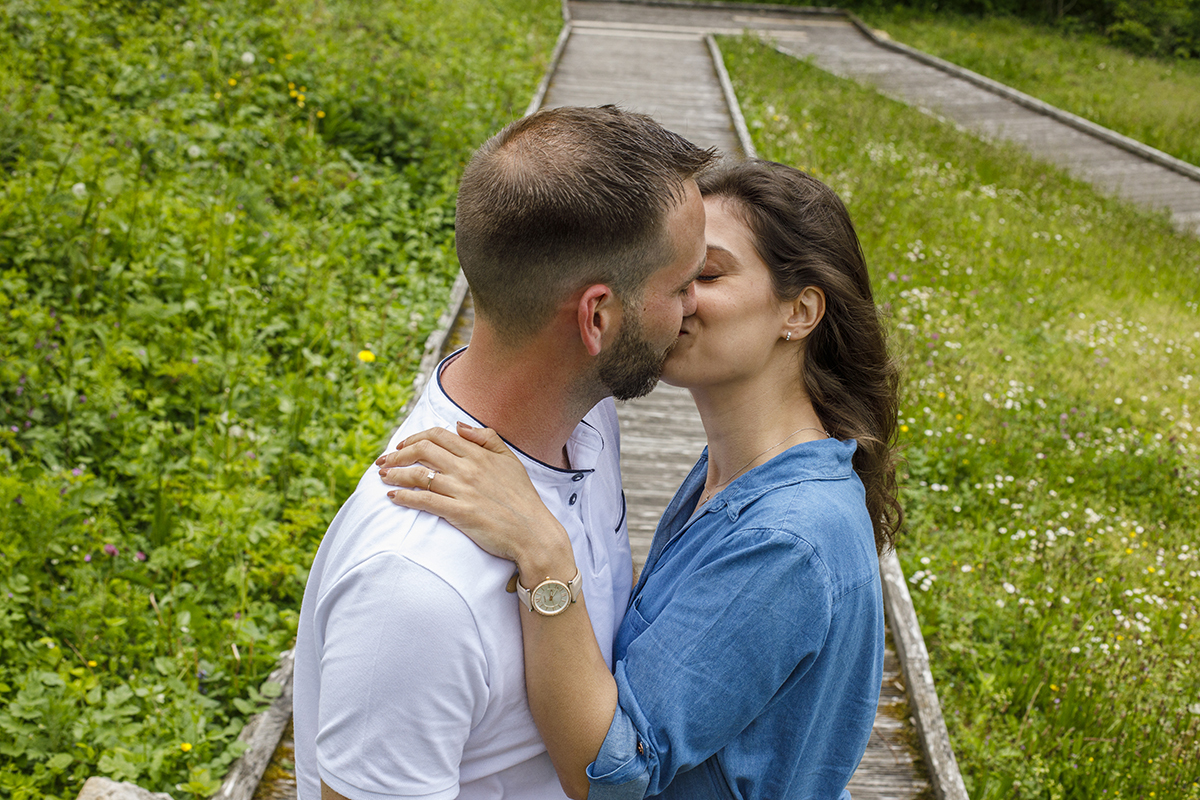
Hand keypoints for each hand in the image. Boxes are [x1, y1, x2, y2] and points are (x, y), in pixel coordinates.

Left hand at [377, 422, 572, 570]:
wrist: (533, 532)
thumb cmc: (522, 498)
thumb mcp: (510, 460)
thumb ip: (487, 438)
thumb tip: (459, 425)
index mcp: (479, 454)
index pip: (438, 435)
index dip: (415, 437)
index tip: (401, 445)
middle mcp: (468, 468)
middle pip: (422, 450)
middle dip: (397, 453)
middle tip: (384, 460)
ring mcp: (463, 490)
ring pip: (419, 474)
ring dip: (395, 474)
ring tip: (382, 477)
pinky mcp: (459, 513)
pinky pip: (424, 501)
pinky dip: (404, 497)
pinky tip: (392, 497)